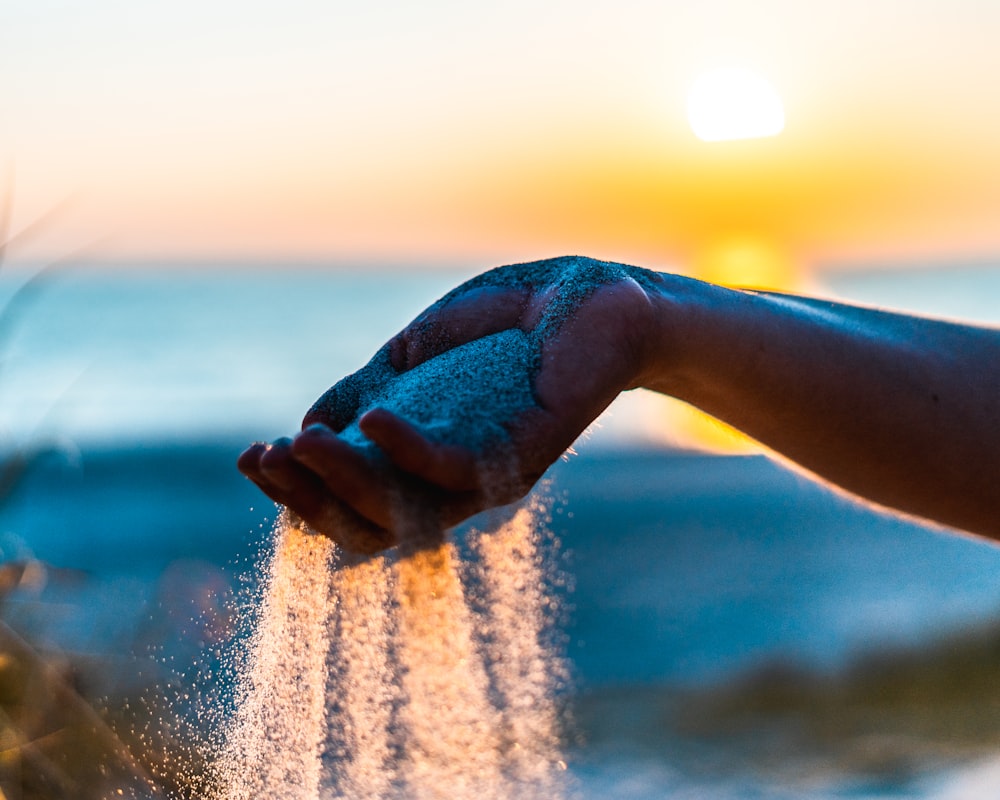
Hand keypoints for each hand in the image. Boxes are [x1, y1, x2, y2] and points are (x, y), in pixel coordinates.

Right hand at [238, 256, 662, 552]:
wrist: (583, 299)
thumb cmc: (500, 329)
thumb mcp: (412, 357)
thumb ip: (362, 390)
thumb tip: (305, 428)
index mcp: (419, 465)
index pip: (350, 502)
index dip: (297, 489)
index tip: (254, 456)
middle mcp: (451, 484)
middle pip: (369, 525)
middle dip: (308, 498)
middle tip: (264, 459)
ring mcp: (486, 475)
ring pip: (405, 510)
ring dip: (344, 483)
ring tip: (298, 444)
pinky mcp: (521, 452)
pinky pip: (456, 468)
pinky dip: (408, 449)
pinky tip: (370, 420)